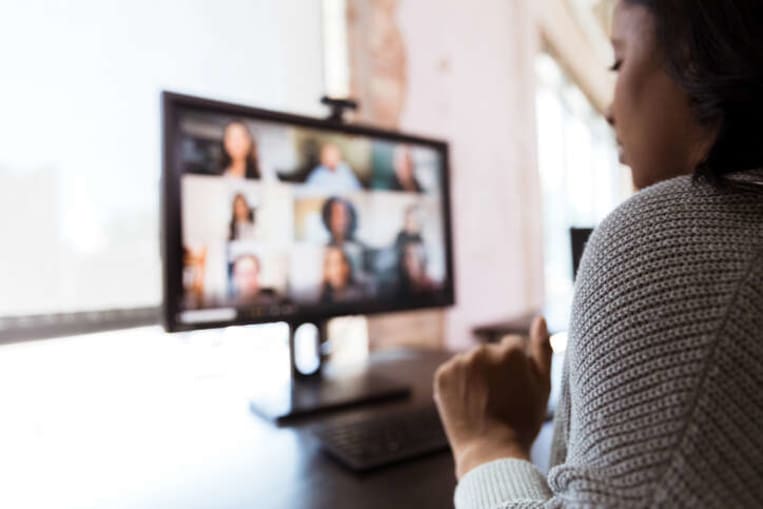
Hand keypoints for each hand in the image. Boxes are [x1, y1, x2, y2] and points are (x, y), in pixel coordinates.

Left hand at [433, 317, 551, 478]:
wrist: (491, 452)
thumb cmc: (523, 421)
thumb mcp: (543, 386)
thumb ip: (542, 349)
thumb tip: (540, 318)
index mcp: (510, 350)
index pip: (512, 347)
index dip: (515, 370)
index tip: (514, 390)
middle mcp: (483, 350)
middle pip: (490, 353)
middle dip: (493, 370)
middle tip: (498, 400)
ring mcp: (460, 362)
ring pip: (471, 362)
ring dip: (475, 376)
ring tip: (482, 403)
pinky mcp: (442, 374)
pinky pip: (453, 372)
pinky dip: (458, 384)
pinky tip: (467, 403)